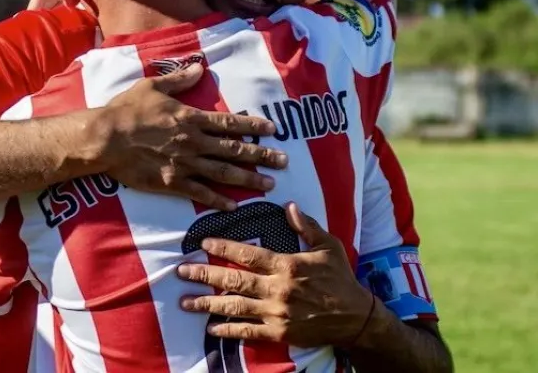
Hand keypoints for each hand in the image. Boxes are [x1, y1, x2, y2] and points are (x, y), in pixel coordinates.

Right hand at [97, 63, 287, 211]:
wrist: (104, 139)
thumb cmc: (126, 110)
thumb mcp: (152, 87)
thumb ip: (179, 79)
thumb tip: (199, 68)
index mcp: (190, 118)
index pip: (229, 123)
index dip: (253, 126)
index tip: (273, 130)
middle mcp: (193, 142)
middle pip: (234, 149)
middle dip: (262, 155)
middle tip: (284, 161)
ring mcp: (184, 164)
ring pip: (223, 173)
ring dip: (248, 179)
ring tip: (269, 184)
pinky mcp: (171, 182)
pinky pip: (200, 193)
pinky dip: (218, 200)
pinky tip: (234, 206)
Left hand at [177, 202, 373, 347]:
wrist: (356, 318)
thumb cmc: (341, 279)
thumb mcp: (328, 246)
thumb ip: (307, 226)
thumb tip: (289, 205)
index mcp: (287, 265)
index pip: (248, 254)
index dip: (224, 247)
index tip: (203, 243)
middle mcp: (277, 289)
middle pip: (233, 280)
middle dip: (204, 275)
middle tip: (181, 272)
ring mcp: (276, 313)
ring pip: (234, 307)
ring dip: (207, 304)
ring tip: (184, 302)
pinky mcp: (279, 333)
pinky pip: (248, 332)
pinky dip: (227, 330)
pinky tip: (210, 328)